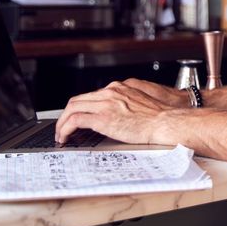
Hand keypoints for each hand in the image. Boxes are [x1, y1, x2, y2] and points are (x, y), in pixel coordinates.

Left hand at [54, 80, 182, 144]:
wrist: (165, 122)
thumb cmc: (159, 117)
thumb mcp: (140, 103)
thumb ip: (126, 103)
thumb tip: (117, 115)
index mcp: (119, 88)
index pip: (91, 95)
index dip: (80, 107)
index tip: (77, 117)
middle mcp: (110, 92)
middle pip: (77, 100)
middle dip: (66, 114)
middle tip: (63, 127)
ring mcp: (105, 104)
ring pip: (72, 108)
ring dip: (62, 122)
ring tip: (61, 134)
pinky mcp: (102, 118)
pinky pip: (75, 120)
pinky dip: (65, 129)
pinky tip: (65, 137)